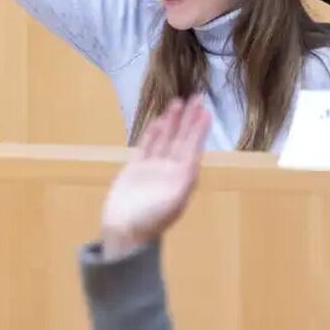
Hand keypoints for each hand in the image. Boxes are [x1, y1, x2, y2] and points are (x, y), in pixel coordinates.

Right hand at [100, 95, 209, 257]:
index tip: (206, 111)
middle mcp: (170, 171)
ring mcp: (152, 169)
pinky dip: (153, 134)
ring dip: (172, 122)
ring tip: (178, 102)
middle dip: (189, 120)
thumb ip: (183, 183)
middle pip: (182, 140)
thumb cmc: (149, 221)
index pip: (193, 148)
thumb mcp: (172, 204)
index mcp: (182, 178)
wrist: (123, 233)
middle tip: (198, 97)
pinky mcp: (135, 170)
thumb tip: (194, 163)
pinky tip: (159, 121)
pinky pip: (147, 147)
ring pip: (165, 140)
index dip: (199, 130)